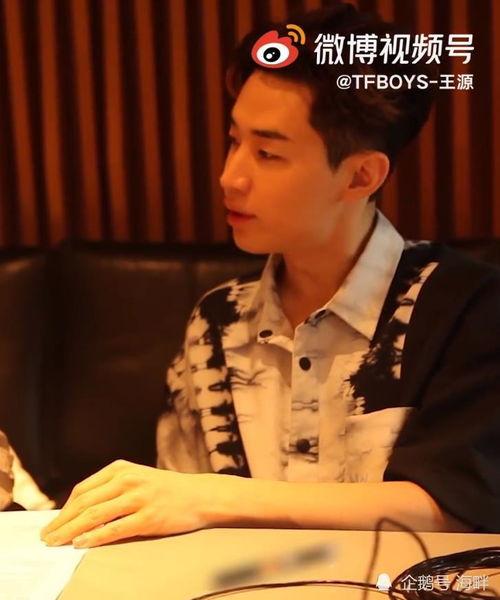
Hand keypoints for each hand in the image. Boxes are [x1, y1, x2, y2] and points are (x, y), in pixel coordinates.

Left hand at [40, 460, 213, 547]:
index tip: (52, 523)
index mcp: (121, 468)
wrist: (199, 495)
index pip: (83, 489)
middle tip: (46, 537)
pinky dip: (94, 538)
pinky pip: (114, 529)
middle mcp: (128, 480)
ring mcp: (138, 498)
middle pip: (85, 503)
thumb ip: (112, 488)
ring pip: (95, 516)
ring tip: (56, 543)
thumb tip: (79, 510)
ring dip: (70, 532)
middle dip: (61, 522)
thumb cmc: (165, 489)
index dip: (64, 509)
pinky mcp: (148, 517)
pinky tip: (81, 544)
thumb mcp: (137, 477)